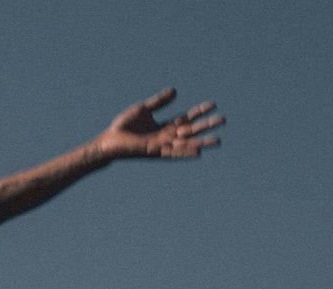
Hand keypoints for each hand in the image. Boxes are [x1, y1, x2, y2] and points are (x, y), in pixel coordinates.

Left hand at [95, 87, 223, 161]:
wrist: (109, 141)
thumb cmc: (124, 127)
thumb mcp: (144, 109)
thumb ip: (160, 102)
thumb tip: (176, 91)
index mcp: (164, 127)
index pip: (187, 118)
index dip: (199, 111)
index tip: (213, 104)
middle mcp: (166, 137)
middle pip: (191, 130)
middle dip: (206, 126)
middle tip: (223, 120)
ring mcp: (162, 146)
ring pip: (186, 144)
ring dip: (202, 142)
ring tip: (218, 141)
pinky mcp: (155, 152)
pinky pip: (174, 153)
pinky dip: (186, 153)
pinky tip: (198, 152)